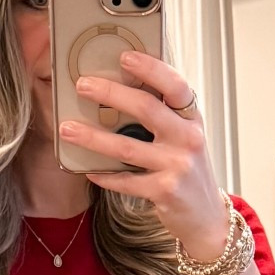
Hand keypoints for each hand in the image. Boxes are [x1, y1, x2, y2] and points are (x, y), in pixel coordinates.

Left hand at [60, 50, 229, 260]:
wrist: (206, 217)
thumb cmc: (188, 171)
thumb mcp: (184, 137)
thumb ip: (163, 115)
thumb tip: (120, 90)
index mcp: (191, 119)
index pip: (175, 85)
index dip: (151, 69)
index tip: (124, 57)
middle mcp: (188, 139)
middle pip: (146, 108)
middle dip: (110, 93)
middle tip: (83, 85)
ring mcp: (177, 166)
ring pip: (126, 147)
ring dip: (92, 137)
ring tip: (68, 128)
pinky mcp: (164, 192)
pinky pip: (125, 180)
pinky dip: (104, 175)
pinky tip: (87, 169)